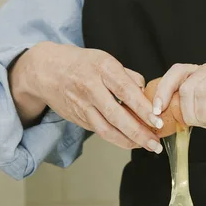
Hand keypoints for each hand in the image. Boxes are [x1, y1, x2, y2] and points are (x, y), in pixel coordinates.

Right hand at [9, 42, 163, 152]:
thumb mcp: (106, 60)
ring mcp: (82, 105)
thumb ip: (128, 76)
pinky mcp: (78, 118)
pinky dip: (117, 138)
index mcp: (102, 68)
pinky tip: (131, 141)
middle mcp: (90, 88)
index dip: (142, 108)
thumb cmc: (82, 63)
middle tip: (155, 143)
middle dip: (138, 132)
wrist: (46, 70)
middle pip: (116, 115)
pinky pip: (100, 131)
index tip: (158, 120)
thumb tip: (147, 94)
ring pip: (106, 129)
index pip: (126, 90)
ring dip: (128, 141)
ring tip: (147, 146)